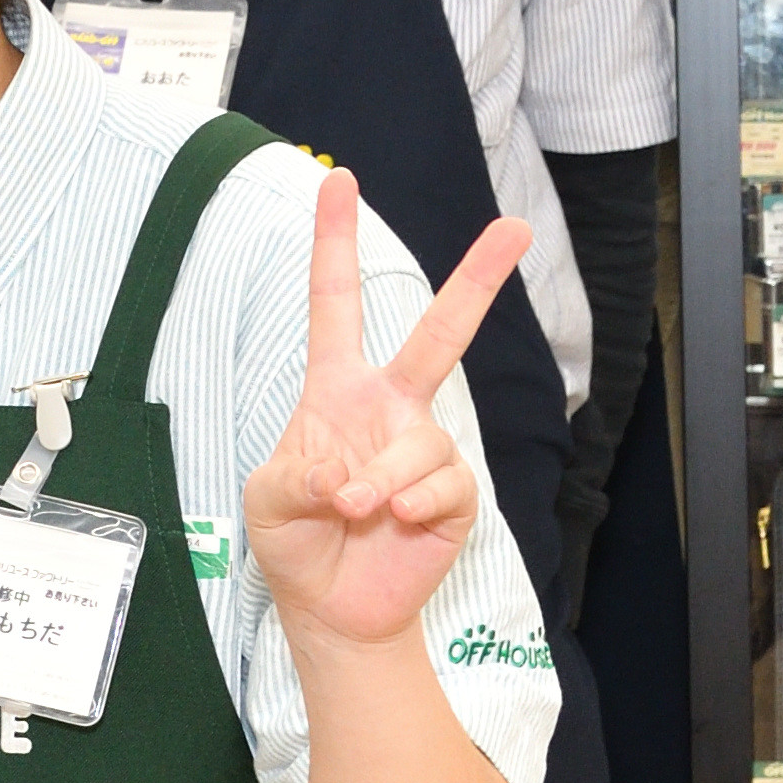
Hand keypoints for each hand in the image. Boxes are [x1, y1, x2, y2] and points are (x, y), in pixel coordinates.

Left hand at [243, 171, 524, 651]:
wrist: (331, 604)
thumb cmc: (295, 538)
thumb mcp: (267, 497)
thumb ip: (295, 476)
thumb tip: (347, 473)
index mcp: (335, 391)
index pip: (333, 305)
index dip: (333, 243)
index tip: (337, 179)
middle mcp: (388, 408)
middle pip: (437, 333)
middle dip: (476, 280)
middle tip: (515, 227)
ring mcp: (425, 448)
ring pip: (421, 442)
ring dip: (381, 482)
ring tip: (355, 510)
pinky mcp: (454, 493)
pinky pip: (442, 484)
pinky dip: (411, 505)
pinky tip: (395, 522)